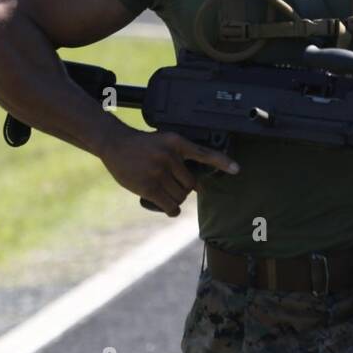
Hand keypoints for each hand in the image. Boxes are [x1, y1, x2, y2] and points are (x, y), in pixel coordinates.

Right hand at [99, 124, 238, 216]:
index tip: (237, 169)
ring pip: (180, 196)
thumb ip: (179, 157)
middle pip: (191, 184)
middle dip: (185, 189)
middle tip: (174, 186)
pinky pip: (168, 205)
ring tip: (166, 193)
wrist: (115, 144)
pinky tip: (169, 209)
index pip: (204, 153)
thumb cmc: (141, 146)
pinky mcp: (149, 186)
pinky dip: (171, 210)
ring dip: (176, 199)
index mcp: (176, 142)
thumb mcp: (163, 143)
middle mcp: (170, 156)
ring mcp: (159, 172)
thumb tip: (195, 185)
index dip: (222, 162)